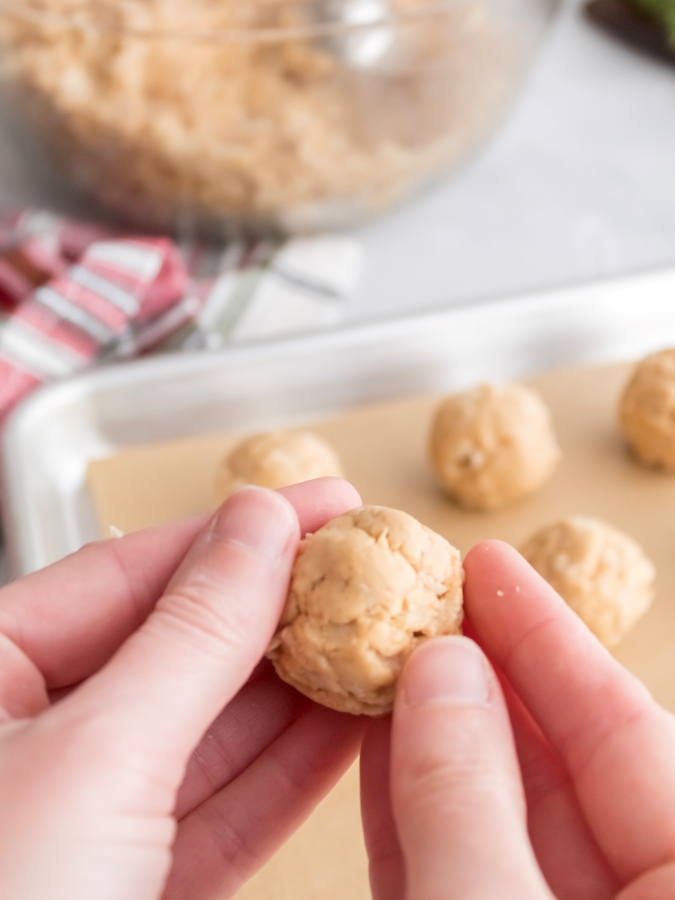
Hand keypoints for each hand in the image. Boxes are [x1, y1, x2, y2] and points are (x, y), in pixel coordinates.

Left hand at [0, 477, 365, 899]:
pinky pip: (217, 810)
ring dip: (299, 692)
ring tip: (377, 638)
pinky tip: (349, 726)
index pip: (122, 572)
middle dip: (276, 613)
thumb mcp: (96, 758)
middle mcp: (28, 739)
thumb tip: (262, 525)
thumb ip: (190, 638)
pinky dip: (287, 773)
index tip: (325, 503)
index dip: (233, 533)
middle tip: (366, 570)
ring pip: (206, 732)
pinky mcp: (132, 883)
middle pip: (174, 650)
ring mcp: (82, 815)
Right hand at [361, 540, 674, 899]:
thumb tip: (442, 666)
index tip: (488, 562)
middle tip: (425, 608)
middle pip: (560, 769)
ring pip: (500, 823)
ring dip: (434, 744)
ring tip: (384, 665)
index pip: (628, 730)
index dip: (549, 637)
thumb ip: (466, 798)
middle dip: (482, 683)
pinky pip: (459, 876)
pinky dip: (415, 819)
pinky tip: (374, 752)